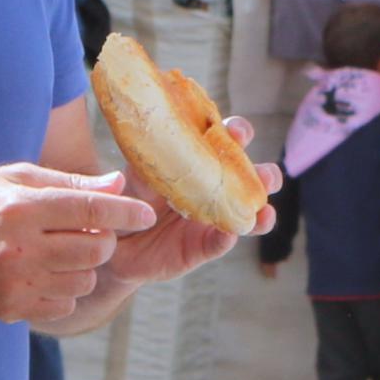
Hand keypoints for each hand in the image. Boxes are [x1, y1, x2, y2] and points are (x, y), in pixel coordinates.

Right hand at [0, 163, 156, 323]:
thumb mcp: (15, 178)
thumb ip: (69, 183)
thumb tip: (118, 187)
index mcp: (22, 208)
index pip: (90, 211)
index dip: (126, 213)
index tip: (147, 214)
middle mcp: (21, 248)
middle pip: (96, 250)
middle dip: (103, 240)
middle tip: (89, 232)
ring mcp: (17, 283)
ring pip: (85, 280)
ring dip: (84, 266)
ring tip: (60, 252)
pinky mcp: (13, 309)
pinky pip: (65, 303)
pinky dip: (65, 289)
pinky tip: (44, 273)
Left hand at [80, 122, 276, 304]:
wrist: (115, 242)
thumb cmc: (128, 198)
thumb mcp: (133, 178)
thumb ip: (146, 167)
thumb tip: (154, 153)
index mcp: (202, 162)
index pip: (227, 142)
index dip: (238, 134)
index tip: (237, 132)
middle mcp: (215, 189)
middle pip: (251, 179)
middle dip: (265, 175)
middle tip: (265, 176)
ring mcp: (213, 219)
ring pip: (248, 215)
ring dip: (262, 213)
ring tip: (264, 213)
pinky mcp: (203, 247)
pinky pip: (220, 243)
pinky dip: (226, 239)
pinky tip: (230, 234)